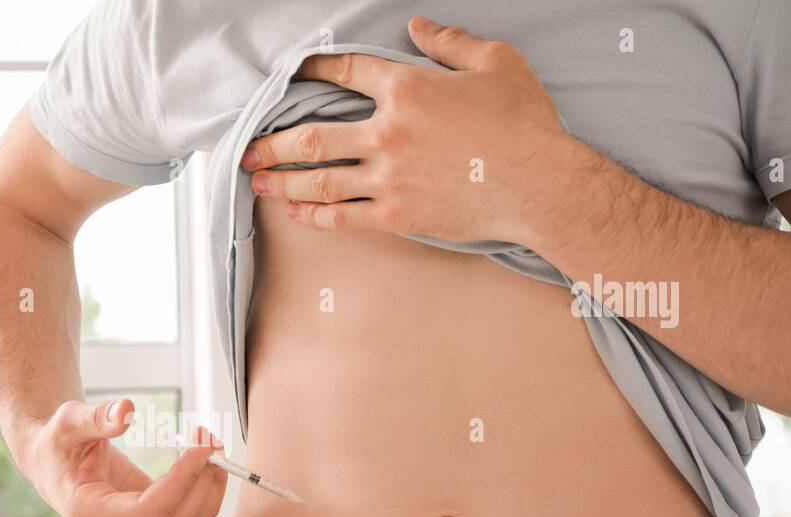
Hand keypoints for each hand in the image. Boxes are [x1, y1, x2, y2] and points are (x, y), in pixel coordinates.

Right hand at [22, 398, 228, 516]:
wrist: (57, 466)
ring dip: (211, 488)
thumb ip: (95, 418)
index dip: (182, 480)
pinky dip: (208, 494)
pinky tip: (206, 462)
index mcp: (88, 514)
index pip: (148, 511)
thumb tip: (127, 410)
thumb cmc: (60, 443)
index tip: (200, 445)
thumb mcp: (68, 423)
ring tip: (211, 446)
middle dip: (202, 479)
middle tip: (208, 436)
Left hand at [240, 17, 568, 242]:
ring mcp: (388, 177)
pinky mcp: (396, 215)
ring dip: (281, 181)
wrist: (541, 184)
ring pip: (319, 180)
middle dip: (272, 143)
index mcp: (407, 87)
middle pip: (312, 137)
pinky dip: (313, 215)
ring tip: (257, 181)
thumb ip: (450, 42)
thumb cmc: (525, 122)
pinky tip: (294, 212)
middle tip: (249, 149)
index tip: (292, 76)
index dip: (313, 72)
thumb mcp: (495, 62)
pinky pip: (342, 215)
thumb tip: (416, 26)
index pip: (344, 74)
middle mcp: (387, 132)